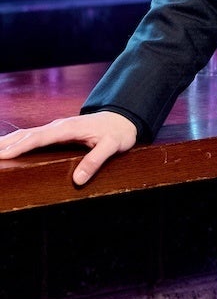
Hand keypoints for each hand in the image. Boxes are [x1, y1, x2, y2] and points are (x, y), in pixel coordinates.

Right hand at [0, 111, 137, 186]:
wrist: (123, 118)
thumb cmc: (118, 132)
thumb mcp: (113, 146)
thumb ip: (95, 160)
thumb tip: (77, 180)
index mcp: (69, 128)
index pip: (39, 137)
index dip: (21, 146)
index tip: (4, 154)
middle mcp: (58, 126)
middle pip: (27, 134)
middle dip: (6, 143)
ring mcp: (56, 128)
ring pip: (27, 134)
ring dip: (8, 141)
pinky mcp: (56, 132)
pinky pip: (33, 136)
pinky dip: (17, 141)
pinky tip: (8, 147)